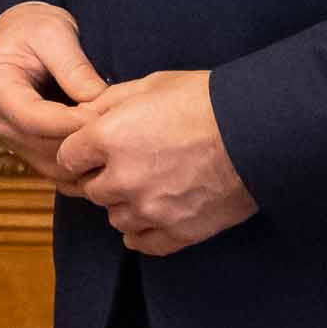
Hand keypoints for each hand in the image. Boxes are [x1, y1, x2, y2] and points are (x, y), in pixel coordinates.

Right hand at [0, 1, 105, 183]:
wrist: (22, 38)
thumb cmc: (34, 30)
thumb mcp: (54, 33)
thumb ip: (73, 67)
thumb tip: (96, 100)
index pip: (31, 116)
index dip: (68, 121)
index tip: (101, 117)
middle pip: (41, 144)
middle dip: (80, 139)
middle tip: (117, 129)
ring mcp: (10, 137)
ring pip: (51, 163)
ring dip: (83, 156)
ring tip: (115, 140)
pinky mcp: (27, 148)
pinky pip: (56, 167)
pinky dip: (81, 163)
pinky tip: (105, 151)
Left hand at [54, 69, 256, 255]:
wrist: (258, 130)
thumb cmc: (206, 100)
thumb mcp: (151, 84)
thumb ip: (109, 103)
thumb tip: (84, 115)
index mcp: (109, 138)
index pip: (69, 158)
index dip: (81, 152)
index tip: (94, 150)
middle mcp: (122, 178)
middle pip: (92, 190)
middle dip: (104, 177)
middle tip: (128, 164)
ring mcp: (150, 209)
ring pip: (116, 218)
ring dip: (125, 204)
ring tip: (149, 186)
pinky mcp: (178, 231)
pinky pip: (142, 243)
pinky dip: (144, 232)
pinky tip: (154, 215)